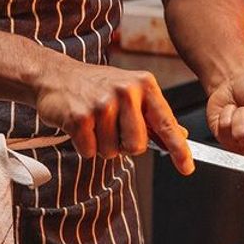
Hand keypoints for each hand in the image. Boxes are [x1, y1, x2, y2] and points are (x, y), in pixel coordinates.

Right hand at [34, 57, 193, 174]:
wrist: (56, 76)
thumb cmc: (98, 86)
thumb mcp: (132, 92)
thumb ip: (154, 115)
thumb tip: (180, 135)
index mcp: (144, 84)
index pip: (166, 123)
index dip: (179, 149)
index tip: (187, 168)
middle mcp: (126, 91)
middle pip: (137, 146)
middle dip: (124, 145)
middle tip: (112, 127)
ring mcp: (102, 103)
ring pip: (112, 152)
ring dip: (102, 144)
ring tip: (95, 122)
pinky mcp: (79, 118)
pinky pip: (90, 152)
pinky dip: (85, 145)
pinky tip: (81, 125)